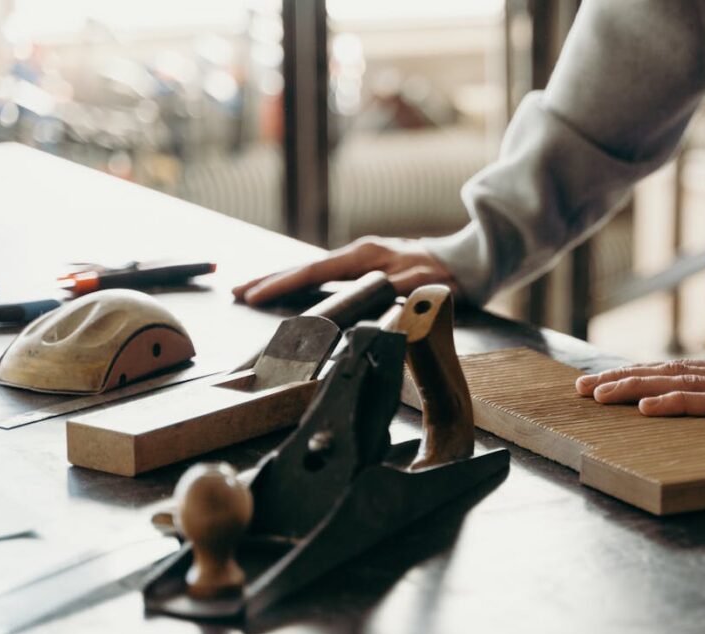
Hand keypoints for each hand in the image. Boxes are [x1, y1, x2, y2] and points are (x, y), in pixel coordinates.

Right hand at [233, 236, 454, 304]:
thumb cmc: (445, 276)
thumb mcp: (420, 287)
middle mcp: (358, 254)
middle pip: (304, 267)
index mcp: (364, 256)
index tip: (252, 294)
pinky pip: (325, 275)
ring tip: (252, 290)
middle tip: (236, 291)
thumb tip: (364, 307)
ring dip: (282, 281)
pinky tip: (292, 290)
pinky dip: (302, 283)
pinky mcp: (368, 268)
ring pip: (312, 271)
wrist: (468, 264)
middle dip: (268, 279)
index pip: (312, 272)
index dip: (280, 285)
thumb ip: (390, 295)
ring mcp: (362, 260)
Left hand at [575, 358, 704, 438]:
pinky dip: (674, 403)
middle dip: (619, 379)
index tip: (599, 383)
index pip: (674, 370)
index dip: (634, 374)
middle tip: (579, 390)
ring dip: (634, 388)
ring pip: (678, 382)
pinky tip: (647, 408)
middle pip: (665, 371)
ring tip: (599, 396)